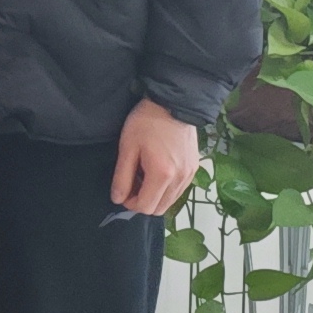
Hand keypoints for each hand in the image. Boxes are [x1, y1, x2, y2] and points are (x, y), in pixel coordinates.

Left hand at [111, 99, 203, 215]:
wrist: (173, 103)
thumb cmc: (146, 122)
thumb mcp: (127, 148)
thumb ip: (122, 177)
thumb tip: (118, 199)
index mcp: (162, 175)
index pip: (146, 207)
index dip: (130, 204)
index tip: (122, 191)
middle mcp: (180, 180)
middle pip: (159, 208)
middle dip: (142, 202)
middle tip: (132, 183)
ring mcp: (190, 175)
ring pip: (170, 201)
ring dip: (155, 196)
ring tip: (143, 175)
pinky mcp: (195, 169)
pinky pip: (179, 190)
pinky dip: (166, 188)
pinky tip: (157, 171)